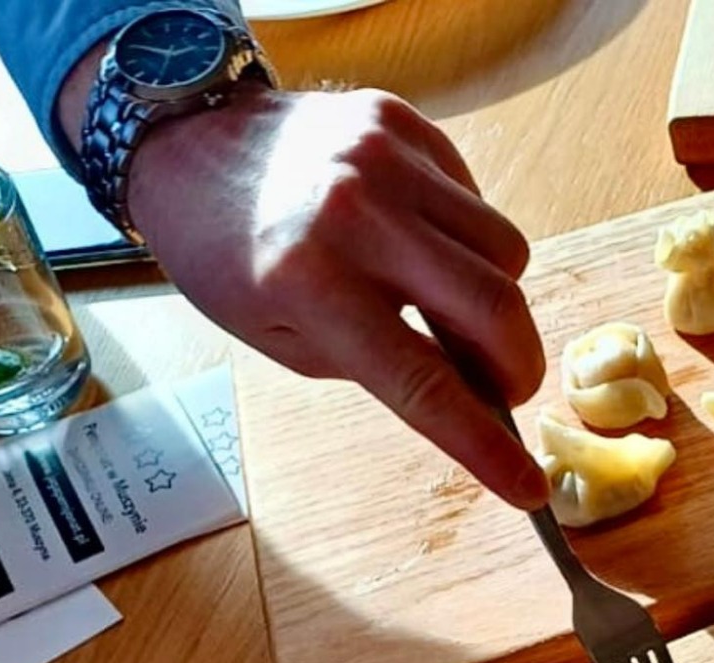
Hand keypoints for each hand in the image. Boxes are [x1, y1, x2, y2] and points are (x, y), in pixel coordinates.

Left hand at [123, 88, 549, 508]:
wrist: (185, 141)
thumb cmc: (232, 260)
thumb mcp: (291, 341)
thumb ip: (386, 370)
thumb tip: (478, 401)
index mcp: (314, 287)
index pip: (427, 386)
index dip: (486, 446)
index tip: (528, 487)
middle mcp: (357, 216)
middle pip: (495, 309)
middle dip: (519, 367)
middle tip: (506, 387)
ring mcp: (385, 159)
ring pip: (505, 253)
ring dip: (499, 300)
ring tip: (457, 308)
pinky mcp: (402, 124)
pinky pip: (476, 202)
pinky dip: (469, 242)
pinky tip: (427, 247)